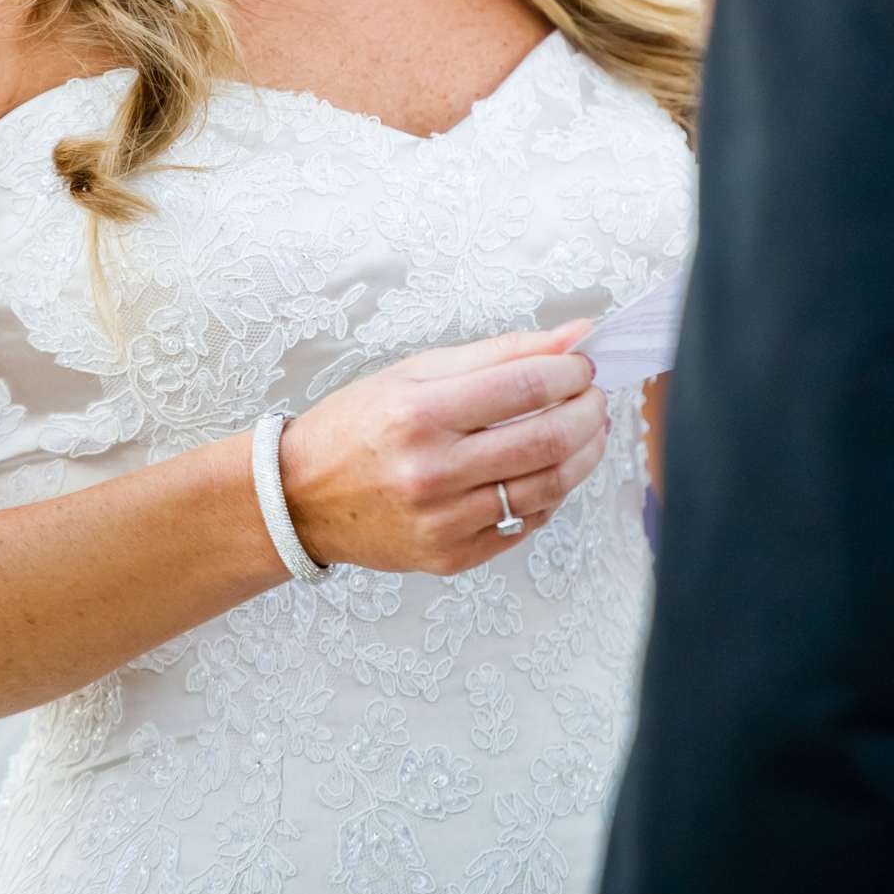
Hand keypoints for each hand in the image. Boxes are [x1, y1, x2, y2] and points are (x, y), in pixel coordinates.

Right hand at [274, 318, 607, 576]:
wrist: (301, 497)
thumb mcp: (418, 370)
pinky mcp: (451, 558)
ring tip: (586, 432)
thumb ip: (500, 352)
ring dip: (583, 455)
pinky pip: (525, 525)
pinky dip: (551, 495)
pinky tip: (548, 472)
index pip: (525, 385)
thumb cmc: (359, 425)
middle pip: (546, 440)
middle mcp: (432, 471)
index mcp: (421, 412)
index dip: (570, 371)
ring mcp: (444, 522)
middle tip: (593, 397)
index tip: (582, 365)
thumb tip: (574, 336)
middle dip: (588, 412)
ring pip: (546, 487)